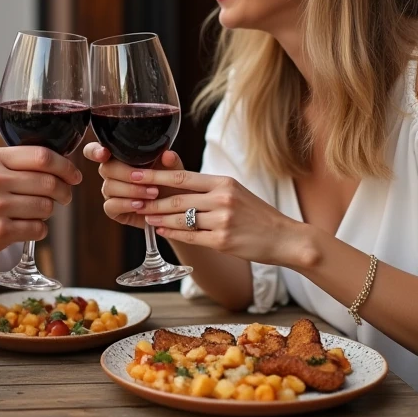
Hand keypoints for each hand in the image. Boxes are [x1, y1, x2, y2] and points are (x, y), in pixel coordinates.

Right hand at [0, 146, 81, 265]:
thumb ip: (11, 162)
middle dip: (64, 191)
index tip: (74, 175)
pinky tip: (28, 227)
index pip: (42, 157)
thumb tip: (56, 164)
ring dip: (49, 212)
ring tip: (37, 212)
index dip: (65, 166)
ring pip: (46, 207)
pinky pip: (37, 229)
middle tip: (64, 197)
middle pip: (49, 182)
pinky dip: (39, 230)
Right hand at [82, 142, 184, 228]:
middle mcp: (112, 173)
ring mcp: (111, 191)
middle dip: (126, 173)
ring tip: (152, 194)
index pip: (97, 150)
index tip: (104, 154)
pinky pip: (111, 206)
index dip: (95, 151)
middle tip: (145, 178)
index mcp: (121, 157)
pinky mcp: (113, 209)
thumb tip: (167, 154)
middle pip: (105, 169)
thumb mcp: (174, 170)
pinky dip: (126, 205)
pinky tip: (141, 205)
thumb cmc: (171, 184)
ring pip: (109, 187)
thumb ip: (171, 162)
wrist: (175, 209)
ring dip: (131, 190)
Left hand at [106, 164, 308, 267]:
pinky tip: (161, 230)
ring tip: (144, 215)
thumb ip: (209, 188)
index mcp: (224, 182)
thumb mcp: (235, 192)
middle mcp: (222, 199)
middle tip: (133, 200)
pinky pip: (189, 237)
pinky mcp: (222, 241)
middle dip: (151, 200)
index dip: (155, 176)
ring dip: (158, 218)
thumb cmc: (257, 214)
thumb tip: (177, 184)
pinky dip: (172, 233)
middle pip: (177, 199)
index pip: (182, 177)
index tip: (135, 175)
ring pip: (180, 218)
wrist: (285, 238)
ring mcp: (222, 221)